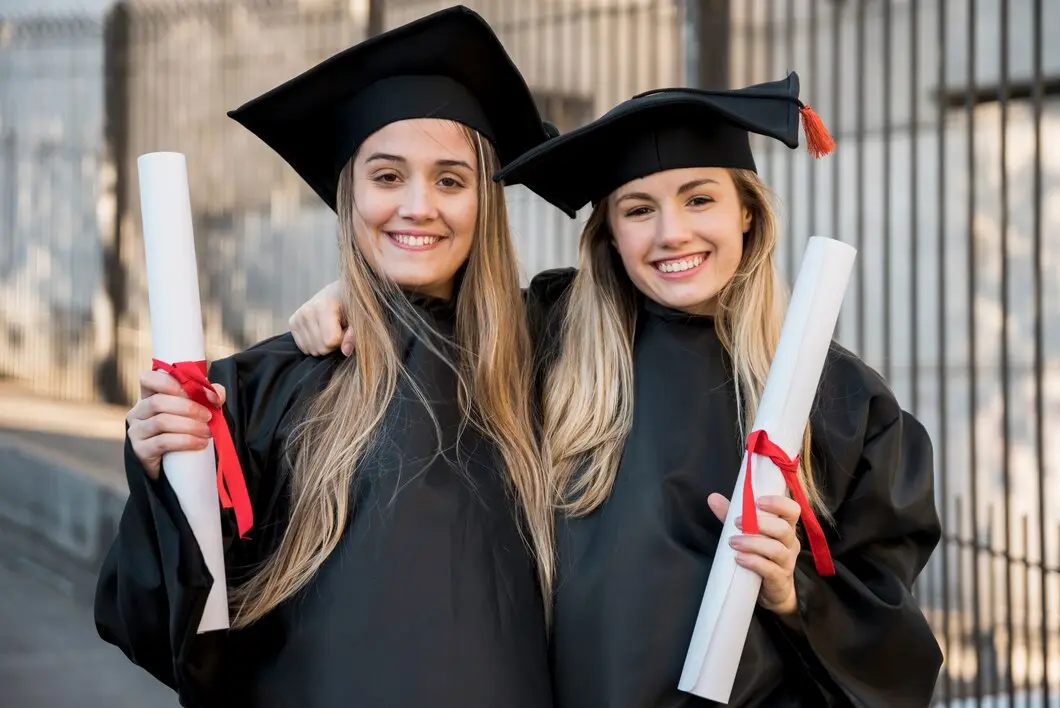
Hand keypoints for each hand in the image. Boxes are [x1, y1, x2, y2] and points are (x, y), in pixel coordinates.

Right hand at [126, 370, 225, 480]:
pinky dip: (185, 441)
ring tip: (208, 432)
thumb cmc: (183, 431)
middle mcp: (138, 411)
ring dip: (189, 425)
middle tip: (209, 416)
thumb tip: (217, 394)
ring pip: (161, 421)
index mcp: (149, 396)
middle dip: (188, 407)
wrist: (172, 468)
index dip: (169, 381)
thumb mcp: (194, 411)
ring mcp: (136, 431)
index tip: (193, 391)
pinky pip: (162, 442)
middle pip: (158, 401)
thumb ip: (205, 396)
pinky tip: (201, 444)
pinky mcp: (139, 450)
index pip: (148, 378)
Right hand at [288, 280, 353, 356]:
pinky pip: (303, 347)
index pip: (330, 341)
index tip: (347, 329)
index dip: (343, 340)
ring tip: (331, 329)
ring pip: (312, 350)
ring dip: (324, 345)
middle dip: (334, 344)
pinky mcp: (293, 322)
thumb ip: (354, 334)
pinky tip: (321, 331)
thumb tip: (346, 351)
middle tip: (340, 330)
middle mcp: (307, 311)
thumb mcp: (359, 317)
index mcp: (324, 306)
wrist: (339, 292)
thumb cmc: (352, 305)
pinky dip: (314, 344)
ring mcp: (298, 317)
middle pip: (321, 348)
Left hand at [708, 492, 801, 618]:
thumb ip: (731, 515)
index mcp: (786, 526)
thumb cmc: (760, 554)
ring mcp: (787, 562)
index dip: (778, 503)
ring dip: (752, 543)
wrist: (773, 590)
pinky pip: (770, 569)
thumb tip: (713, 498)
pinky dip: (753, 561)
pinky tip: (738, 558)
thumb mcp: (747, 532)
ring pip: (776, 549)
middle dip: (760, 523)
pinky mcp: (780, 579)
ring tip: (732, 542)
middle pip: (783, 528)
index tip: (758, 501)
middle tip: (736, 522)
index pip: (792, 510)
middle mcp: (790, 543)